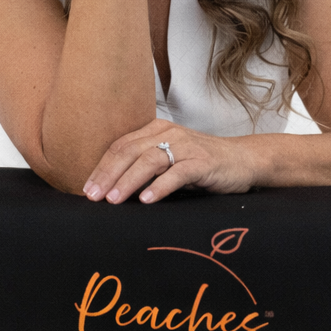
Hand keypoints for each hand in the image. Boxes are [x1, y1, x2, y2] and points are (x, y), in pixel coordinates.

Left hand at [81, 119, 259, 203]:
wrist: (243, 160)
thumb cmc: (202, 165)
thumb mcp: (170, 161)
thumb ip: (145, 168)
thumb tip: (112, 189)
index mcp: (156, 130)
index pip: (121, 146)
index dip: (102, 167)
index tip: (87, 188)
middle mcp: (169, 133)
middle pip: (130, 151)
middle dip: (108, 175)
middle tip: (93, 196)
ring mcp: (186, 146)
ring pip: (149, 161)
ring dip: (128, 181)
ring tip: (114, 199)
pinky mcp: (202, 162)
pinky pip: (177, 173)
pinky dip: (159, 187)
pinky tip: (146, 200)